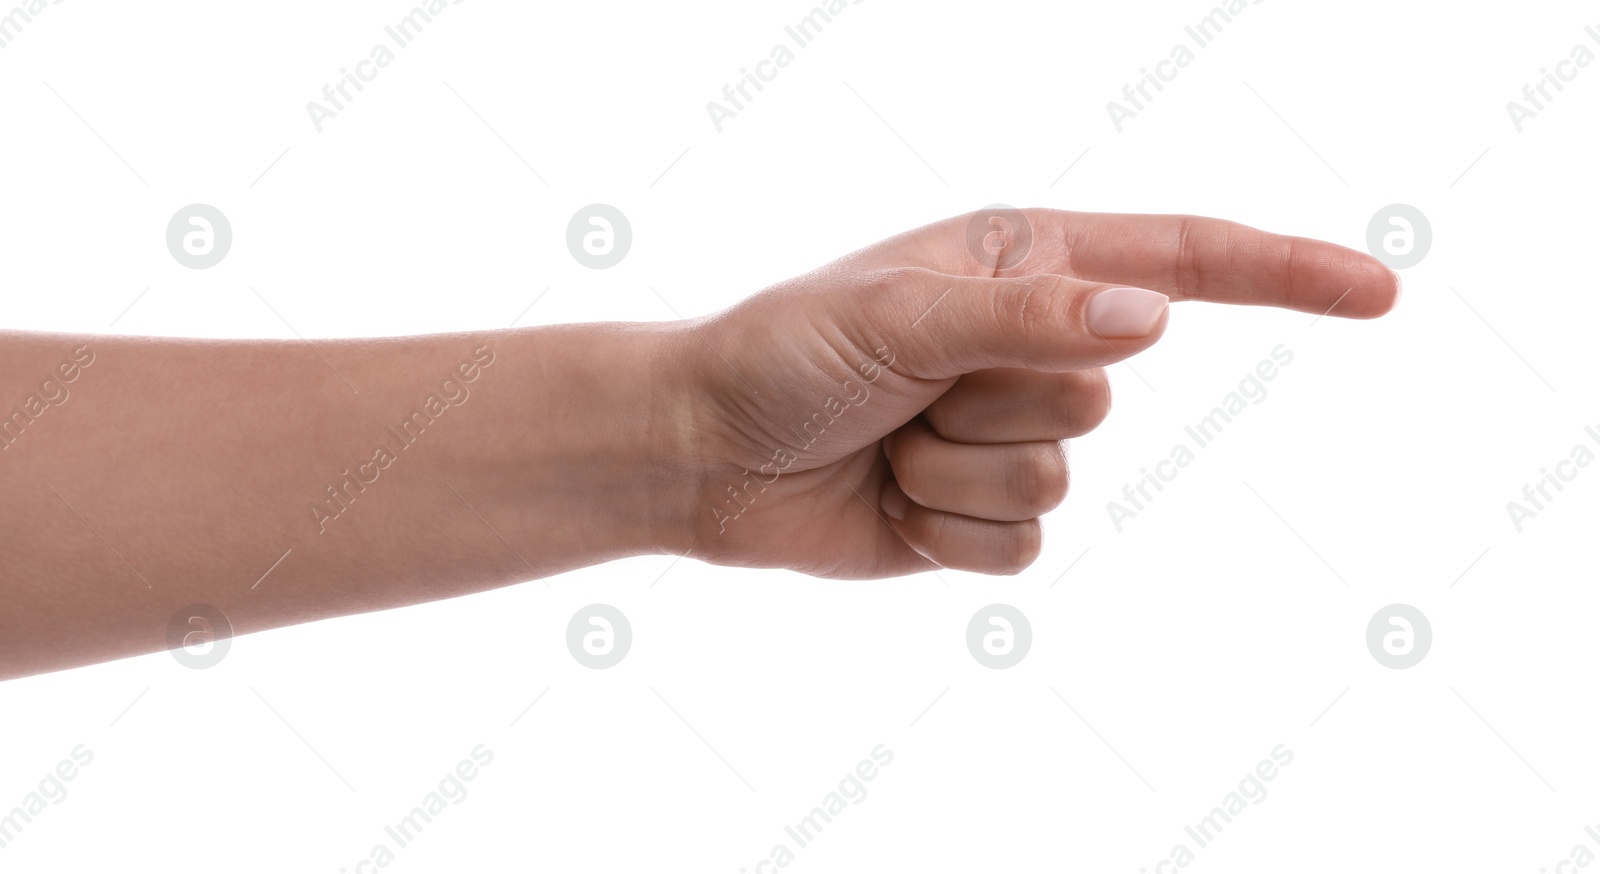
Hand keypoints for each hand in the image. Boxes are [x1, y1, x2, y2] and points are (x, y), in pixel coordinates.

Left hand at [678, 208, 1397, 577]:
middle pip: (1102, 397)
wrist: (705, 453)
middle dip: (996, 403)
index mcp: (1022, 267)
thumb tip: (1155, 317)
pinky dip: (943, 531)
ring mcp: (1008, 437)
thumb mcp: (902, 315)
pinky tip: (888, 500)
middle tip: (905, 389)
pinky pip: (1016, 547)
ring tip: (887, 442)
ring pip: (1058, 482)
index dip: (1285, 274)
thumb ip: (1030, 318)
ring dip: (956, 470)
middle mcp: (1030, 348)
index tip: (1377, 290)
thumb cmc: (786, 355)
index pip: (1181, 261)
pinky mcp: (981, 515)